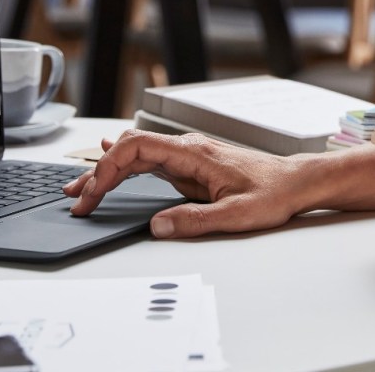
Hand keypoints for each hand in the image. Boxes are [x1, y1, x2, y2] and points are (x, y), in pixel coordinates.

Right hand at [63, 130, 303, 238]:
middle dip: (98, 173)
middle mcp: (186, 149)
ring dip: (108, 172)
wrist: (296, 182)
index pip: (135, 149)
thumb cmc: (273, 192)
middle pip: (129, 150)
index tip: (93, 194)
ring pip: (136, 156)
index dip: (107, 170)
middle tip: (78, 200)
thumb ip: (195, 221)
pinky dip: (125, 168)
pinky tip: (110, 168)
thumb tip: (157, 226)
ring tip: (82, 190)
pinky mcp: (190, 166)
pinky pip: (149, 162)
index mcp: (193, 153)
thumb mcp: (236, 215)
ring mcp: (187, 156)